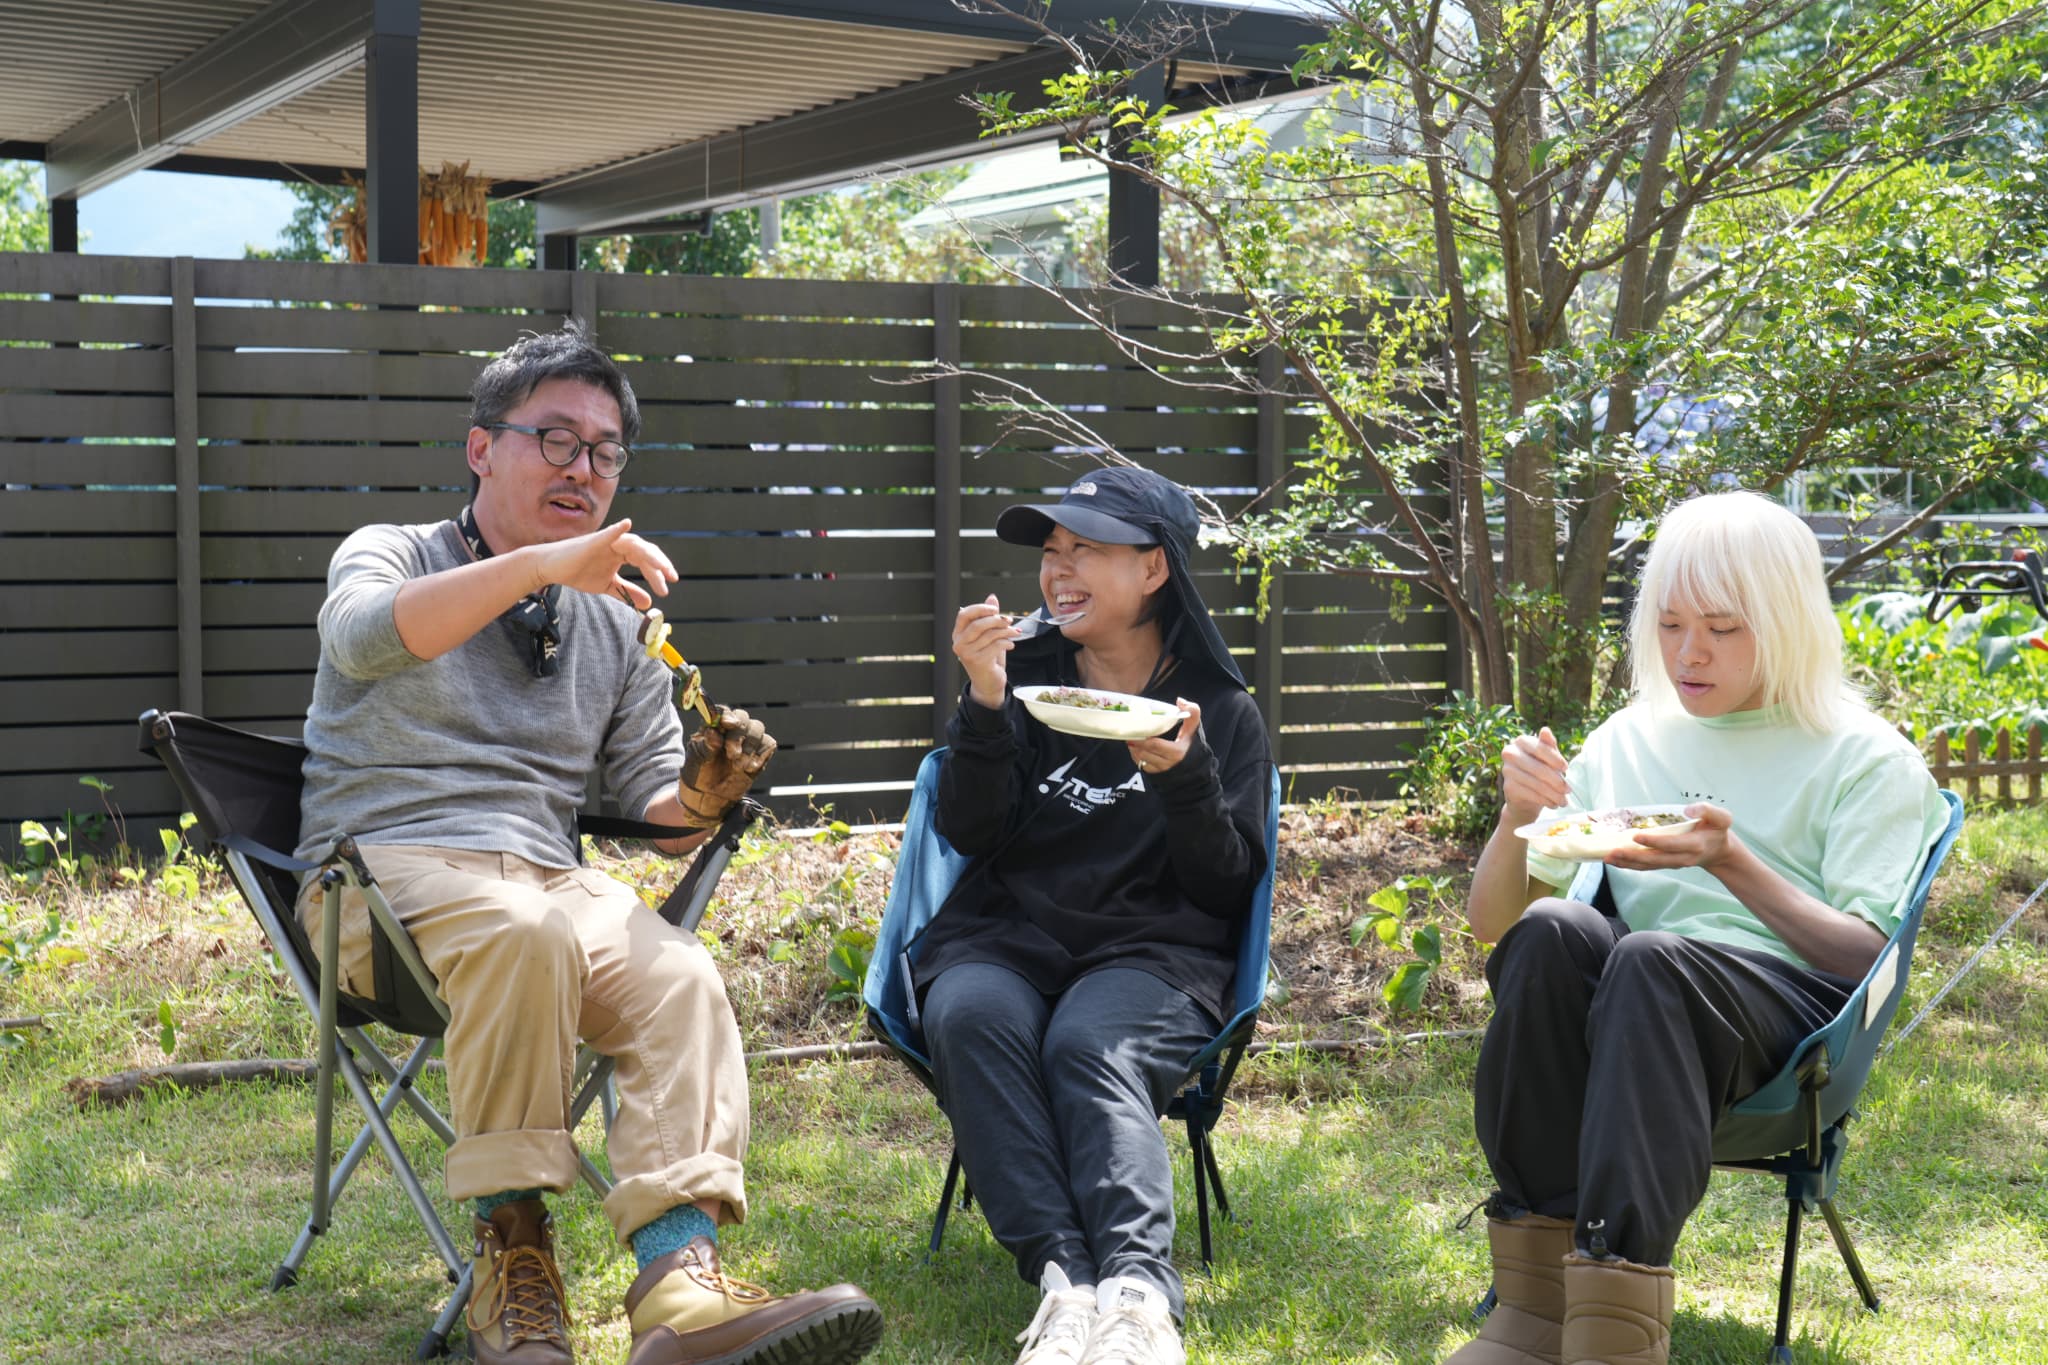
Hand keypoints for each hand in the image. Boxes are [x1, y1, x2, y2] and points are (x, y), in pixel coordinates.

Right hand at [529, 519, 677, 609]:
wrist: (551, 568)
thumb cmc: (578, 572)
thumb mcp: (608, 586)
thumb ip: (627, 592)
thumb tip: (649, 603)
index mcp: (622, 554)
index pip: (645, 561)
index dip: (658, 573)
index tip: (667, 588)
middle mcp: (617, 545)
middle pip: (645, 552)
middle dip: (660, 565)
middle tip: (672, 579)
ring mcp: (606, 541)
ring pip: (634, 545)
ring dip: (649, 555)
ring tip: (662, 567)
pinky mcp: (593, 541)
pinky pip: (607, 534)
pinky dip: (618, 529)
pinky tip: (627, 524)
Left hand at [677, 706, 775, 826]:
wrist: (709, 797)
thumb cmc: (698, 773)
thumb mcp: (696, 761)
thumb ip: (705, 746)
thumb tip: (714, 733)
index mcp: (713, 726)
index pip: (723, 712)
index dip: (728, 715)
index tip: (728, 724)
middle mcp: (731, 729)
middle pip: (743, 717)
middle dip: (739, 735)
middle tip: (732, 754)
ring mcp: (747, 740)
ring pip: (757, 728)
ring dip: (750, 747)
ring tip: (738, 766)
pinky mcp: (759, 753)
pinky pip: (768, 743)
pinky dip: (761, 754)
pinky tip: (750, 767)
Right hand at [953, 595, 1017, 708]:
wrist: (988, 682)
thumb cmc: (987, 656)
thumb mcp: (988, 634)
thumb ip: (989, 617)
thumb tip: (992, 597)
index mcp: (958, 634)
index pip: (964, 614)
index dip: (980, 608)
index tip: (996, 610)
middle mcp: (958, 644)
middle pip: (977, 624)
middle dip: (996, 620)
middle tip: (1009, 620)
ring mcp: (967, 654)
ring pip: (989, 635)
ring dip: (1006, 632)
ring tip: (1015, 632)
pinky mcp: (978, 662)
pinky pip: (996, 646)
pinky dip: (1007, 643)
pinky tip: (1011, 645)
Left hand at [1127, 699, 1199, 774]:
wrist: (1195, 767)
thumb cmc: (1192, 745)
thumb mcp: (1194, 729)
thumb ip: (1192, 712)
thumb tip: (1179, 700)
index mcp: (1177, 752)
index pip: (1154, 745)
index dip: (1142, 739)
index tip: (1133, 731)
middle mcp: (1168, 763)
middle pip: (1144, 752)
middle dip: (1134, 743)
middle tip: (1128, 733)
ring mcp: (1162, 770)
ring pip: (1141, 759)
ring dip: (1134, 749)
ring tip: (1130, 740)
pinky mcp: (1157, 774)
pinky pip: (1142, 765)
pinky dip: (1136, 756)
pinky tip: (1135, 749)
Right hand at [1501, 726, 1569, 822]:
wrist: (1525, 796)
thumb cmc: (1540, 770)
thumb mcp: (1548, 757)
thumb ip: (1548, 744)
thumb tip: (1545, 730)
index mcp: (1521, 741)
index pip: (1539, 748)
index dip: (1554, 758)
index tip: (1566, 768)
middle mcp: (1510, 753)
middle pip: (1538, 768)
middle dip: (1557, 781)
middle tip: (1569, 790)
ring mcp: (1507, 770)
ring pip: (1536, 783)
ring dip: (1553, 794)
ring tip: (1564, 801)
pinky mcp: (1508, 787)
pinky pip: (1531, 794)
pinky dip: (1545, 800)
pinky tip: (1553, 804)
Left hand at [1604, 803, 1736, 872]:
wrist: (1719, 851)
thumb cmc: (1717, 830)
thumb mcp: (1721, 817)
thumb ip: (1707, 810)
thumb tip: (1688, 809)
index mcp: (1695, 845)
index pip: (1671, 844)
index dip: (1654, 841)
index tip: (1637, 836)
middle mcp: (1683, 858)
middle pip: (1655, 859)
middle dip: (1633, 856)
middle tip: (1612, 851)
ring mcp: (1673, 864)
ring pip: (1648, 866)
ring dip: (1627, 863)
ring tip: (1608, 858)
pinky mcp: (1666, 864)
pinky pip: (1646, 867)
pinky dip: (1630, 865)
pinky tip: (1615, 860)